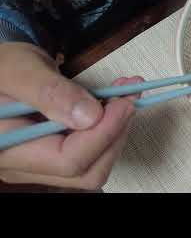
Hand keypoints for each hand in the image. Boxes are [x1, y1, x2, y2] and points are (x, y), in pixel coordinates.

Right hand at [0, 42, 142, 189]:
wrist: (0, 72)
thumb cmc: (2, 68)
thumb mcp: (20, 69)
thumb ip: (50, 92)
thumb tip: (90, 116)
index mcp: (9, 149)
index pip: (68, 161)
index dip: (104, 134)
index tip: (124, 103)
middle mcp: (25, 167)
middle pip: (87, 171)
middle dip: (116, 132)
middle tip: (130, 95)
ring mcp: (43, 164)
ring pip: (96, 165)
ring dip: (118, 129)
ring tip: (126, 93)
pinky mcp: (59, 154)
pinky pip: (94, 152)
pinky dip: (111, 127)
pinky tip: (116, 102)